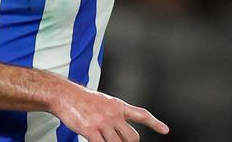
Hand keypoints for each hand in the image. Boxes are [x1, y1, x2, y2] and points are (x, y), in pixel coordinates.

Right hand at [53, 83, 168, 140]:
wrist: (65, 95)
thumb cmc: (82, 99)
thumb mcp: (104, 101)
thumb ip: (114, 113)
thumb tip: (121, 127)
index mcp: (118, 105)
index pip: (142, 114)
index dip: (155, 123)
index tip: (166, 130)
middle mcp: (114, 114)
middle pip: (132, 138)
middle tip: (119, 141)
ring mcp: (103, 123)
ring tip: (104, 138)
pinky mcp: (92, 131)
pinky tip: (97, 141)